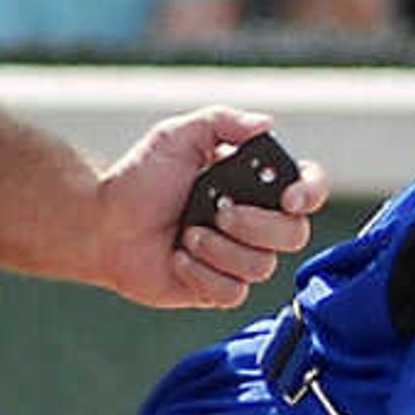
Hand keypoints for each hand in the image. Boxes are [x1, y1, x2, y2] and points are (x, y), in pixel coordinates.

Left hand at [97, 105, 326, 308]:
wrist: (103, 224)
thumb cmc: (140, 178)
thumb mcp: (178, 136)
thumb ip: (223, 122)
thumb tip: (267, 124)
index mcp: (255, 184)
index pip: (308, 189)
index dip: (310, 194)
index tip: (288, 198)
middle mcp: (254, 223)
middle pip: (294, 235)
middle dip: (255, 224)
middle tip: (218, 210)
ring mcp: (238, 258)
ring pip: (263, 266)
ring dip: (219, 249)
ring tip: (187, 234)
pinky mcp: (217, 289)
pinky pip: (233, 293)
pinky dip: (202, 275)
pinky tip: (178, 258)